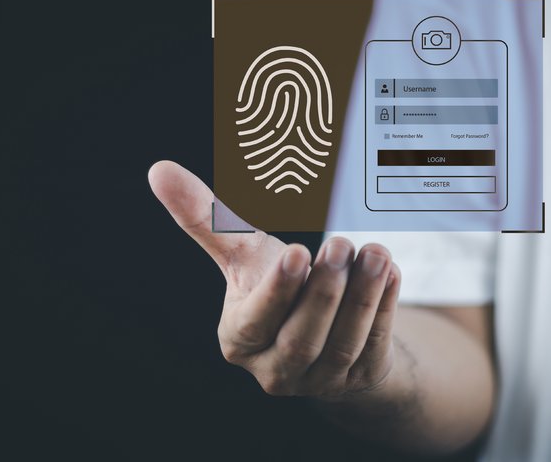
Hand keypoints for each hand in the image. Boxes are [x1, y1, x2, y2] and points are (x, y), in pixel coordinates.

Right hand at [148, 160, 400, 398]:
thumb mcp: (244, 255)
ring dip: (362, 299)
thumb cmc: (275, 285)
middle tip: (340, 245)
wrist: (324, 328)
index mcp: (240, 339)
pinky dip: (385, 309)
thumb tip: (159, 169)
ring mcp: (320, 379)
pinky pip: (374, 345)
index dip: (277, 292)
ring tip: (375, 253)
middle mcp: (276, 368)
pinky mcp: (359, 376)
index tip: (297, 252)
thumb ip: (206, 219)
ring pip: (342, 345)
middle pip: (301, 339)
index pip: (255, 322)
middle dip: (323, 293)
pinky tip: (391, 273)